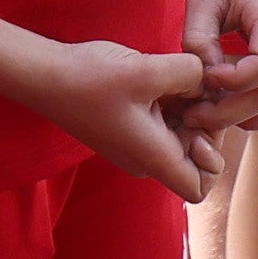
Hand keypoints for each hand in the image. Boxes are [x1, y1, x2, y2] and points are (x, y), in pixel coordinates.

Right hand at [20, 40, 221, 197]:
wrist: (44, 75)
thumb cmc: (89, 79)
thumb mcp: (147, 70)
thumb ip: (190, 74)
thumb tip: (208, 79)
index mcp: (151, 157)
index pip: (200, 188)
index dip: (212, 160)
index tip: (196, 124)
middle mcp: (146, 159)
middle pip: (197, 157)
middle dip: (203, 122)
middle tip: (191, 89)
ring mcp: (137, 144)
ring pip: (182, 135)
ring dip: (187, 108)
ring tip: (172, 79)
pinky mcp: (131, 128)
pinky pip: (164, 122)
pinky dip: (171, 102)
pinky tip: (159, 78)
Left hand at [180, 0, 257, 131]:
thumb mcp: (201, 0)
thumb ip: (197, 38)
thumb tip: (205, 79)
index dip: (232, 81)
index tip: (203, 74)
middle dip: (225, 112)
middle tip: (191, 113)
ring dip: (236, 118)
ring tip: (204, 108)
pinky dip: (250, 116)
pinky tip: (223, 104)